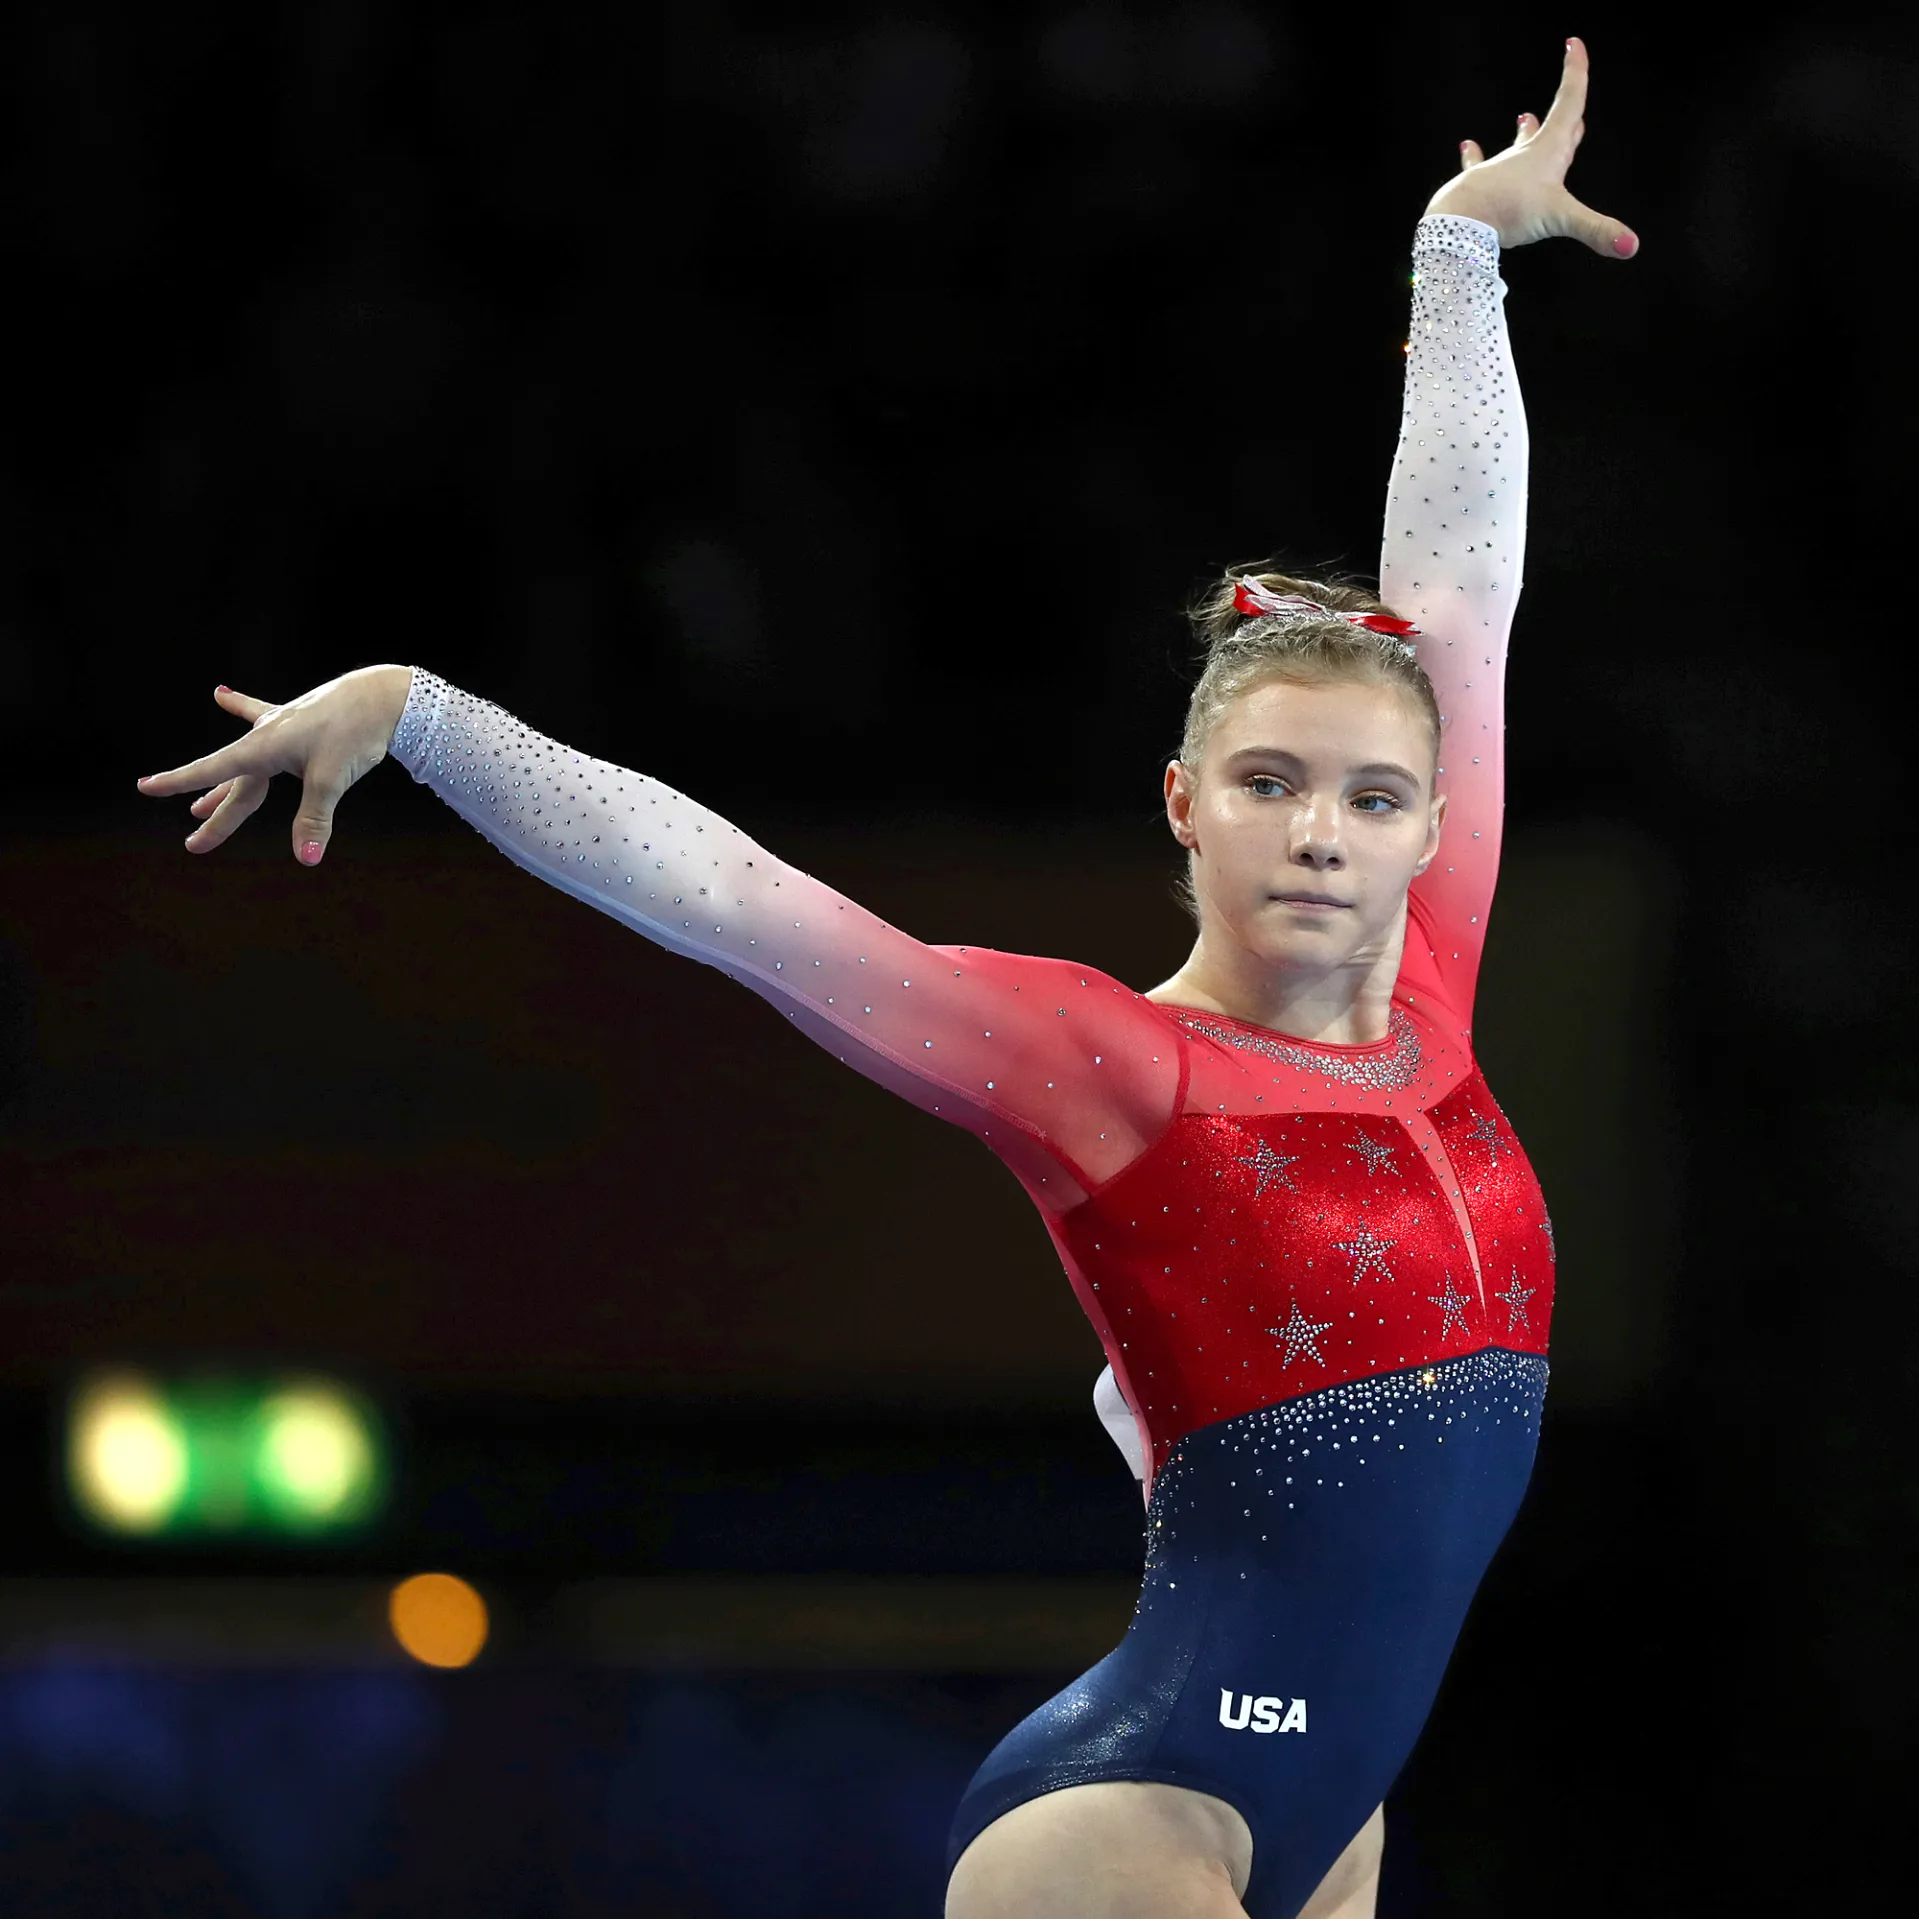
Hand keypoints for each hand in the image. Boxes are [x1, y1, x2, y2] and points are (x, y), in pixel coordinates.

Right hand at [135, 664, 413, 865]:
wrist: (383, 696)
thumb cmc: (355, 733)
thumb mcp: (331, 780)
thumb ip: (314, 819)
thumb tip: (307, 859)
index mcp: (263, 749)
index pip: (212, 771)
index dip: (178, 781)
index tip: (145, 787)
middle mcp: (264, 738)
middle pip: (235, 785)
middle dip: (216, 816)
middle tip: (194, 845)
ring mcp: (279, 726)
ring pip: (246, 765)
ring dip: (224, 787)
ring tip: (197, 807)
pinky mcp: (297, 719)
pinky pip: (262, 715)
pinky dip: (241, 707)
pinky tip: (220, 694)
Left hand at [1425, 38, 1637, 258]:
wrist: (1461, 218)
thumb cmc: (1510, 209)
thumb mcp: (1561, 219)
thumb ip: (1596, 231)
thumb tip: (1631, 247)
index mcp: (1550, 152)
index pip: (1569, 104)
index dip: (1575, 73)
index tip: (1574, 44)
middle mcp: (1526, 156)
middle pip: (1552, 129)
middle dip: (1564, 114)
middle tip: (1572, 96)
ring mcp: (1500, 170)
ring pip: (1518, 146)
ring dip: (1524, 133)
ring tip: (1524, 117)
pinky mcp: (1477, 186)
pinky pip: (1479, 167)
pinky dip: (1474, 158)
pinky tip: (1467, 146)